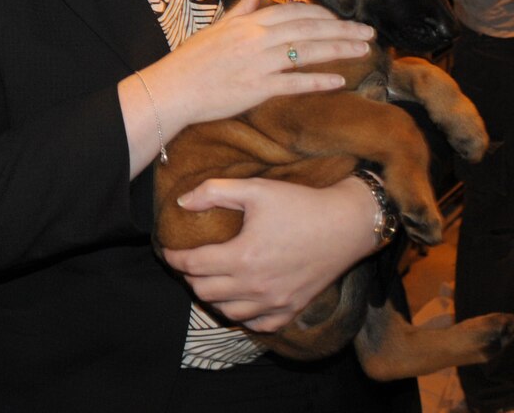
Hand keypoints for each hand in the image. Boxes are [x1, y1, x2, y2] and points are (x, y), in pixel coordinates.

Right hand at [144, 0, 371, 130]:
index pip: (293, 12)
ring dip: (339, 49)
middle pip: (308, 30)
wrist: (171, 89)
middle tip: (369, 32)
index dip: (322, 15)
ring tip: (364, 50)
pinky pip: (294, 83)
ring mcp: (258, 63)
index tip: (342, 19)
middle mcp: (256, 39)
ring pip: (307, 52)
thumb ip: (241, 10)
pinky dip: (317, 81)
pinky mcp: (257, 88)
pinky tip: (339, 81)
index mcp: (247, 23)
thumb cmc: (190, 61)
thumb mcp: (215, 28)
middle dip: (342, 30)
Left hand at [161, 176, 374, 331]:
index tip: (166, 249)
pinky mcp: (291, 309)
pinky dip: (242, 315)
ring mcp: (275, 303)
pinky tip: (238, 299)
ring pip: (227, 313)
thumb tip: (181, 203)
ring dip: (212, 297)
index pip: (193, 266)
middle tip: (188, 262)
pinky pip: (258, 324)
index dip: (173, 257)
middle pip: (204, 292)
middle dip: (189, 277)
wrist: (346, 225)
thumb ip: (213, 192)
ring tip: (209, 279)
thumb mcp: (255, 188)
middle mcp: (256, 287)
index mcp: (242, 257)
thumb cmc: (300, 204)